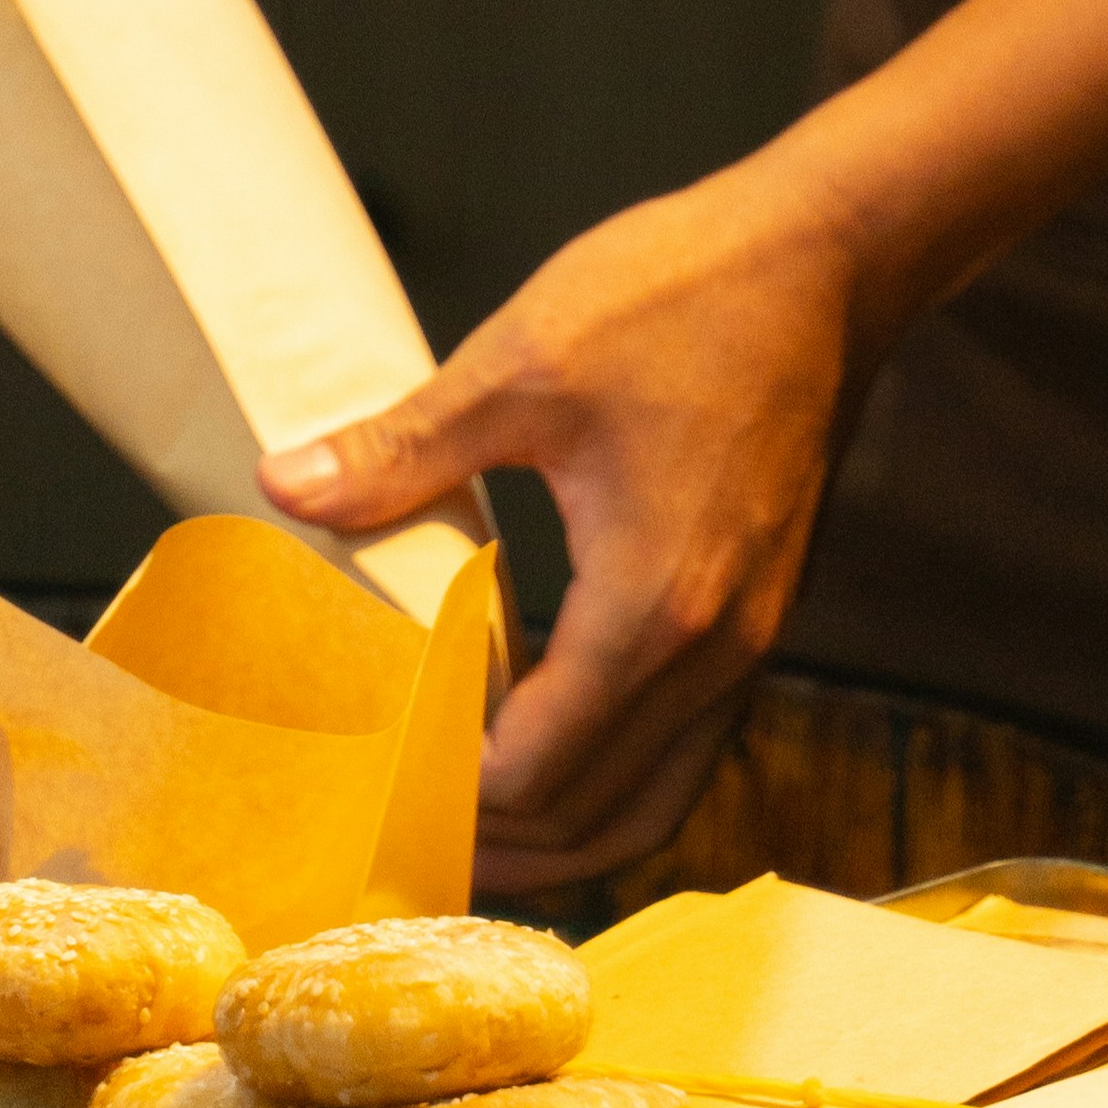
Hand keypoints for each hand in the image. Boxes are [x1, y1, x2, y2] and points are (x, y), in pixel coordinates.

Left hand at [257, 151, 870, 893]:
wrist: (820, 260)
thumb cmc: (681, 297)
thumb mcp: (523, 362)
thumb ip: (406, 447)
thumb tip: (287, 485)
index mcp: (652, 608)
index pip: (537, 770)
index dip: (444, 796)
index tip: (363, 791)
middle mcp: (714, 652)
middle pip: (599, 817)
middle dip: (498, 846)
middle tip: (398, 841)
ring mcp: (750, 642)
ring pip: (655, 799)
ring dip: (564, 831)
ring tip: (467, 825)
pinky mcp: (761, 615)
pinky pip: (688, 747)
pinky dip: (617, 780)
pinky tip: (553, 744)